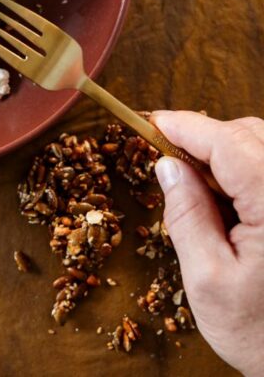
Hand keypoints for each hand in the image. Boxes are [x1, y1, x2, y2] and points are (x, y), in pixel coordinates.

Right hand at [151, 110, 263, 375]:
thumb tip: (167, 165)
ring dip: (227, 153)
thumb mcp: (208, 281)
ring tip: (198, 186)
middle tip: (169, 159)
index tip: (151, 122)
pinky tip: (230, 199)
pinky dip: (247, 169)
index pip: (227, 141)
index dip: (184, 126)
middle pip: (248, 134)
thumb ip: (186, 215)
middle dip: (204, 138)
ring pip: (263, 145)